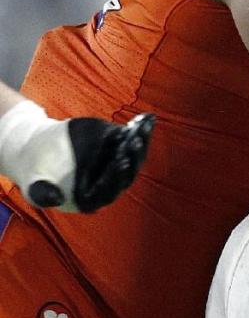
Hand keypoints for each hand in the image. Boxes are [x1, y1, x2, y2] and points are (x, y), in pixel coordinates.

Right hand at [27, 114, 154, 212]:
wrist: (39, 149)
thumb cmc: (36, 172)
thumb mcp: (34, 184)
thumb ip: (42, 194)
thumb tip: (54, 199)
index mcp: (91, 199)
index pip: (109, 191)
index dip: (116, 177)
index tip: (122, 162)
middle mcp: (109, 184)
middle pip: (127, 173)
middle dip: (133, 157)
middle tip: (135, 141)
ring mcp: (115, 164)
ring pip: (134, 155)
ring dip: (141, 141)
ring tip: (143, 127)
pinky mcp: (117, 147)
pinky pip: (132, 139)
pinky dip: (141, 129)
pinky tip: (146, 118)